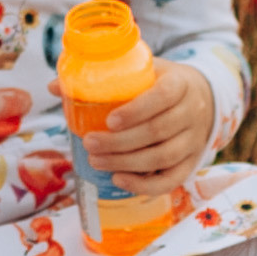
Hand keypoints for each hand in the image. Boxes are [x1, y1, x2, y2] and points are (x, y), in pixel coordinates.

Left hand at [89, 61, 217, 185]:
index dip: (136, 111)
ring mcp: (194, 140)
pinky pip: (171, 180)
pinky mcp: (192, 162)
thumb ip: (103, 75)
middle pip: (158, 131)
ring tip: (96, 160)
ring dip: (126, 163)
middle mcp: (192, 112)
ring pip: (163, 157)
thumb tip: (55, 87)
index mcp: (180, 84)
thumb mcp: (142, 70)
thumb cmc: (160, 83)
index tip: (109, 121)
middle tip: (89, 143)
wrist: (201, 98)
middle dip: (120, 142)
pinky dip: (144, 185)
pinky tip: (118, 179)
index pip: (163, 96)